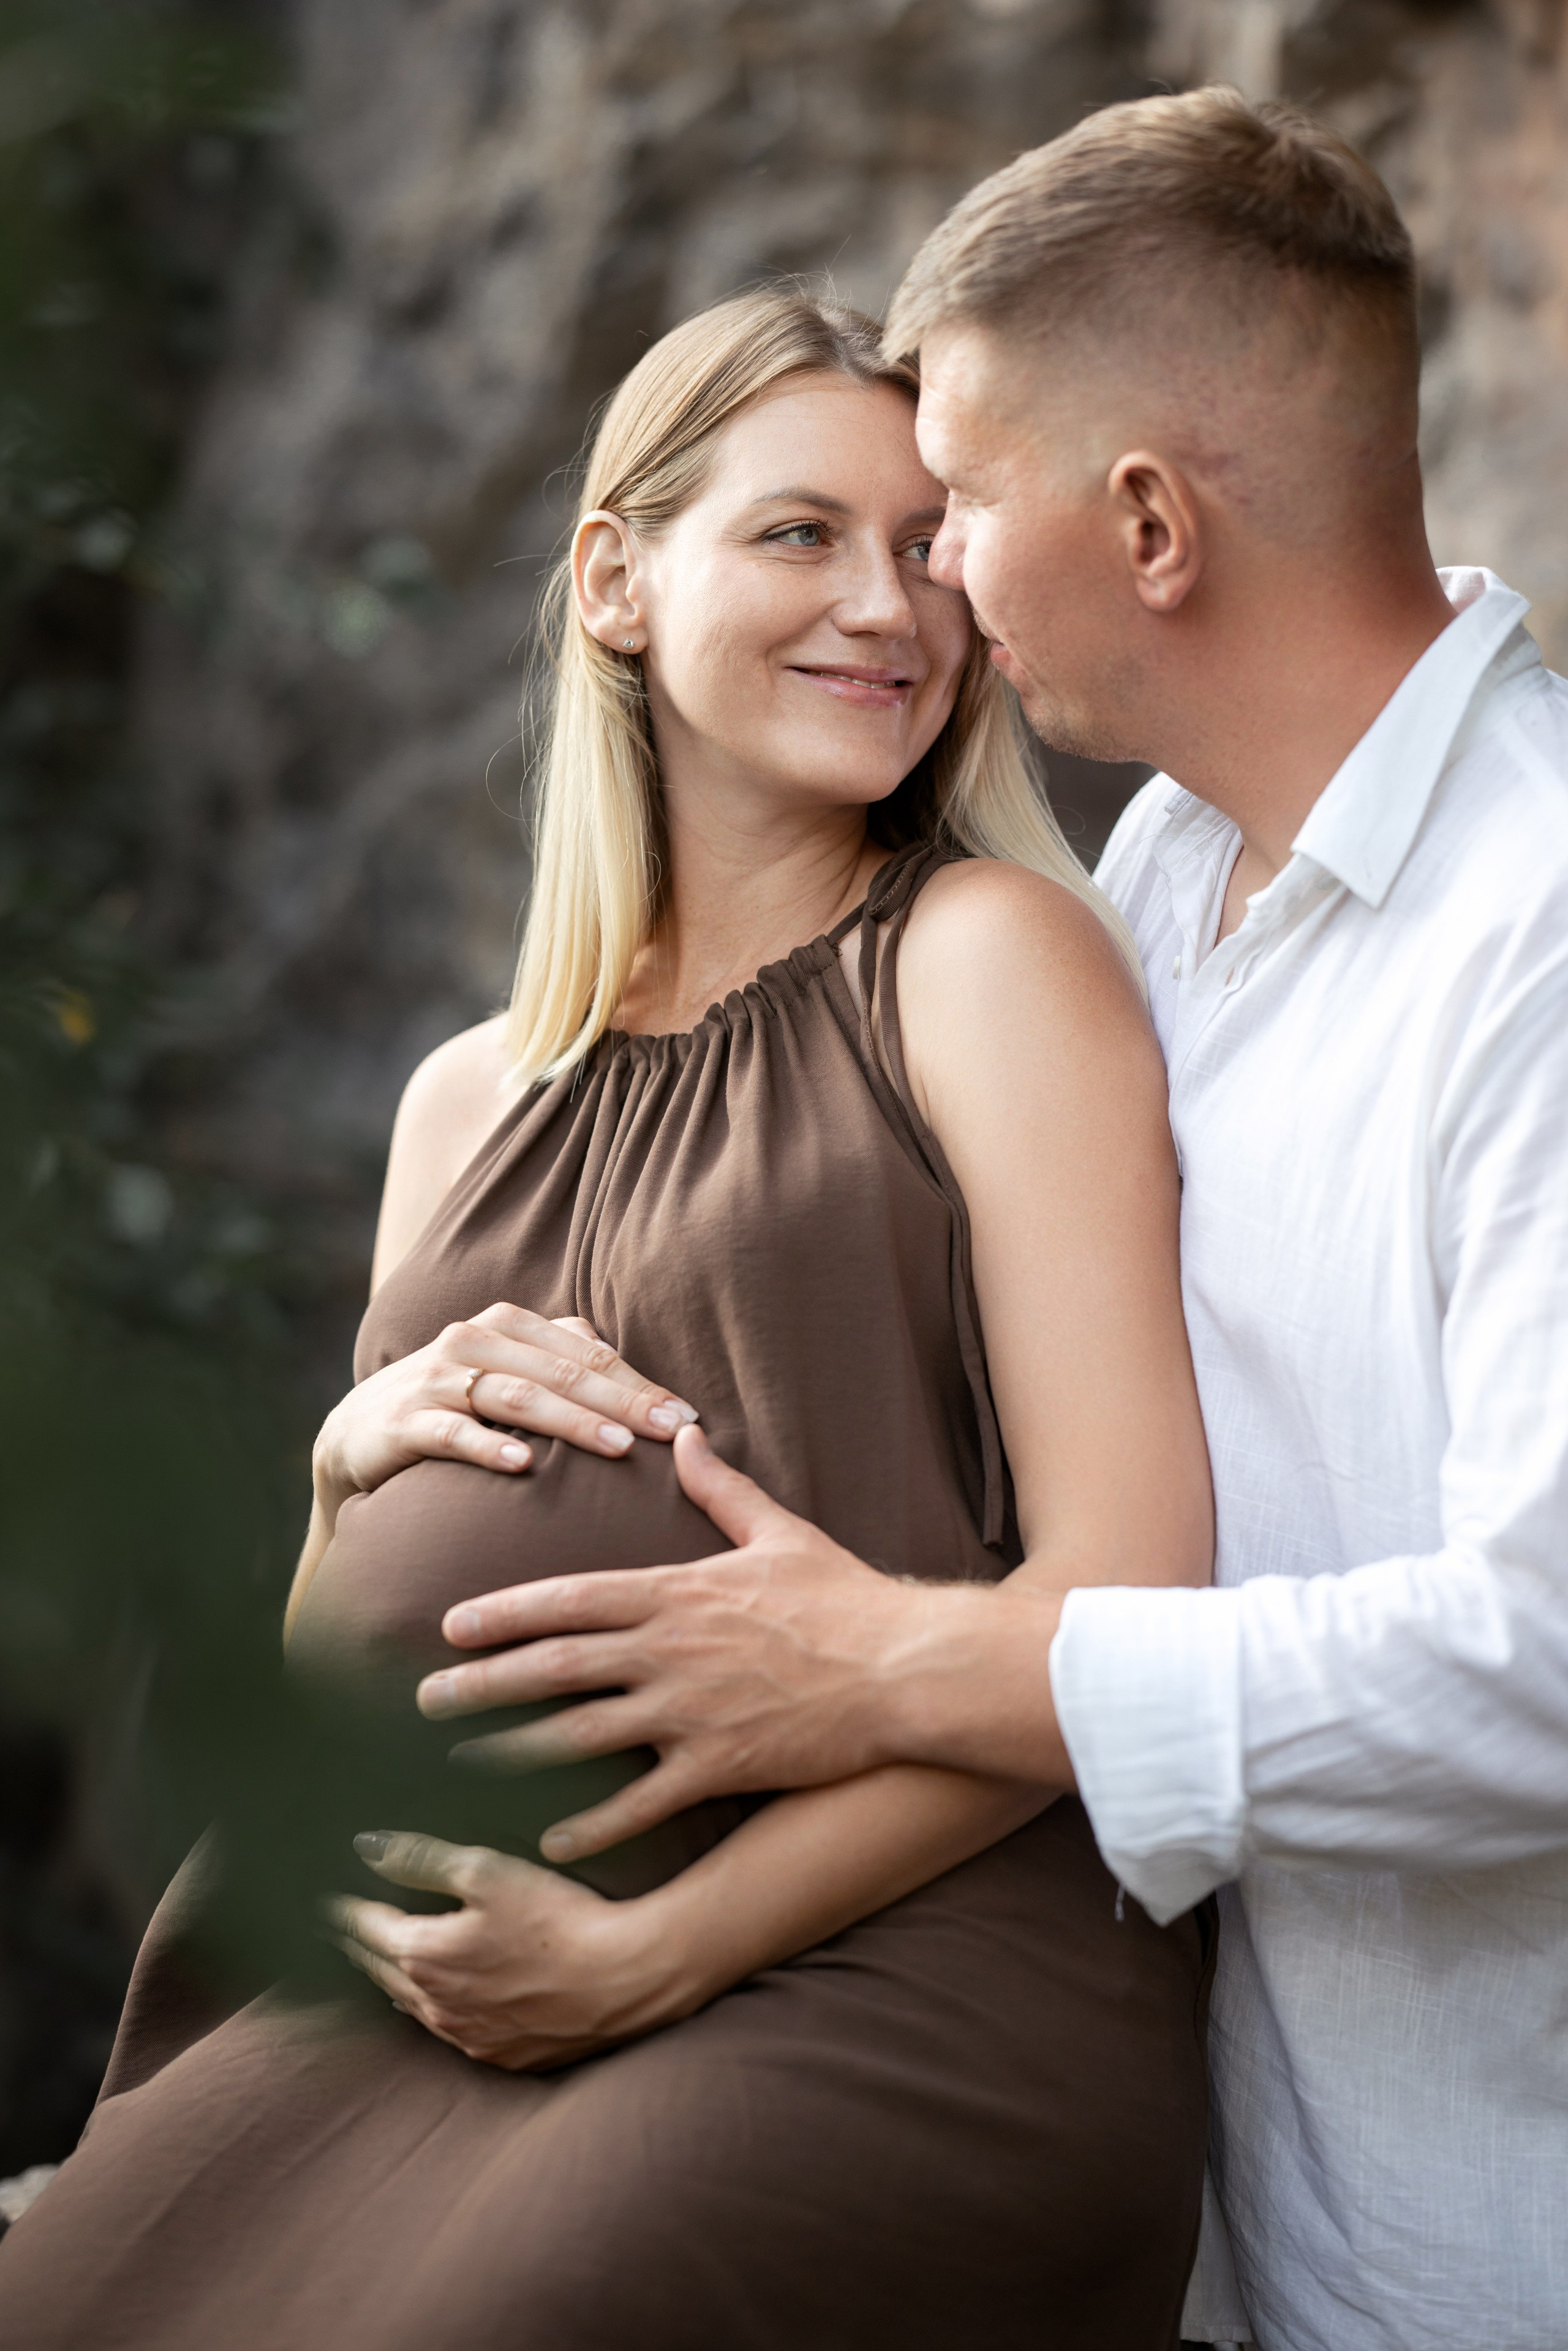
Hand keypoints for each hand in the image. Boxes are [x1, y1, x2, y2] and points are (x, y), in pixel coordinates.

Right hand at [311, 1303, 697, 1523]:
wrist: (355, 1435)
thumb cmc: (453, 1405)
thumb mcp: (508, 1375)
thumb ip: (563, 1365)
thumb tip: (642, 1383)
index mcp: (510, 1325)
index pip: (590, 1353)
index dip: (641, 1384)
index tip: (690, 1418)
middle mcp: (475, 1340)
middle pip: (563, 1371)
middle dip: (623, 1401)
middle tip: (672, 1432)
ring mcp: (437, 1379)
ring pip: (518, 1397)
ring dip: (572, 1421)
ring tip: (618, 1447)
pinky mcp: (403, 1421)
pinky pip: (453, 1433)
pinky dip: (489, 1448)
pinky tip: (523, 1466)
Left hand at [324, 1830, 696, 2069]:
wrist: (625, 1981)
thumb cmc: (559, 1919)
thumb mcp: (488, 1871)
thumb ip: (421, 1858)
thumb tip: (366, 1848)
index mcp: (422, 1957)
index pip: (361, 1927)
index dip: (338, 1908)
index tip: (317, 1897)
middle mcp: (434, 2006)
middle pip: (377, 1969)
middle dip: (353, 1942)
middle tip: (333, 1925)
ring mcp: (467, 2036)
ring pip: (410, 2004)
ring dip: (388, 1976)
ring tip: (373, 1957)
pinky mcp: (501, 2054)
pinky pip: (449, 2029)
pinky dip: (431, 2006)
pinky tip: (436, 1999)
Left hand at [417, 1424, 943, 1859]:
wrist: (906, 1666)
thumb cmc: (846, 1598)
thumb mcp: (780, 1532)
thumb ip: (722, 1489)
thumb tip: (688, 1434)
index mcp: (677, 1592)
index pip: (568, 1598)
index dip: (503, 1613)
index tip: (450, 1627)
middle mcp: (670, 1650)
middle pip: (553, 1667)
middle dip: (480, 1686)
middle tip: (421, 1704)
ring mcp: (690, 1712)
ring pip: (578, 1737)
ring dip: (510, 1754)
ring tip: (454, 1771)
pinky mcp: (719, 1766)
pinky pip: (638, 1804)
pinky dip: (589, 1826)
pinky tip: (544, 1845)